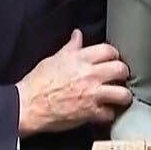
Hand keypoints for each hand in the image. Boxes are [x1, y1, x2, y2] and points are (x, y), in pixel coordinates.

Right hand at [16, 30, 131, 134]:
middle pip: (121, 69)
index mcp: (80, 59)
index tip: (112, 60)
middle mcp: (89, 75)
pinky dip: (108, 114)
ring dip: (123, 95)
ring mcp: (92, 94)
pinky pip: (110, 114)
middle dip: (123, 73)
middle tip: (119, 78)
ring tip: (120, 96)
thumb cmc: (37, 82)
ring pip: (122, 93)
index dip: (114, 55)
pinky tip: (104, 112)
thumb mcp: (54, 59)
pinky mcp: (90, 113)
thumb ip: (71, 48)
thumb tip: (78, 35)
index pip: (109, 50)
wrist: (27, 105)